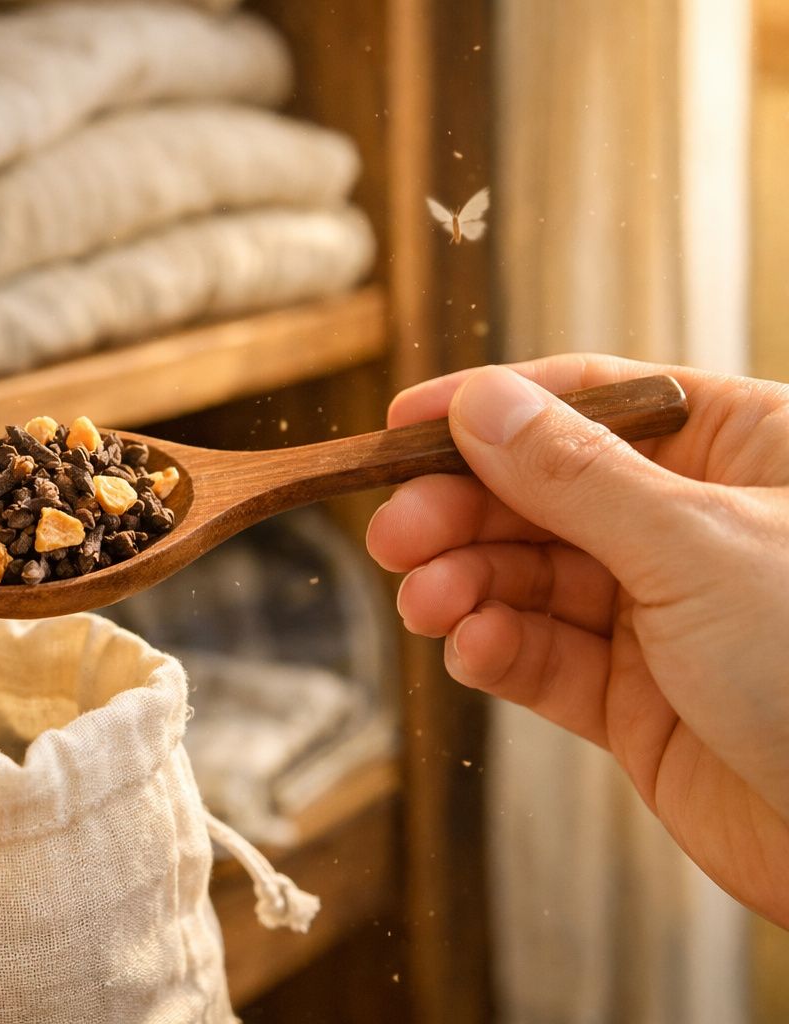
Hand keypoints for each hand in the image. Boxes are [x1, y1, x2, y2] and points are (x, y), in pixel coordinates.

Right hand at [366, 354, 788, 926]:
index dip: (494, 408)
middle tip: (394, 534)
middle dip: (462, 514)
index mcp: (746, 452)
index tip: (403, 427)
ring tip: (422, 604)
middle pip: (545, 493)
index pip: (597, 401)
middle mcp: (698, 526)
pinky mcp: (638, 700)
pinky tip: (470, 648)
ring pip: (532, 578)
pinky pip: (545, 658)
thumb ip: (576, 475)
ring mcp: (666, 614)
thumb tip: (482, 403)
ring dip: (466, 586)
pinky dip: (497, 649)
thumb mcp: (697, 547)